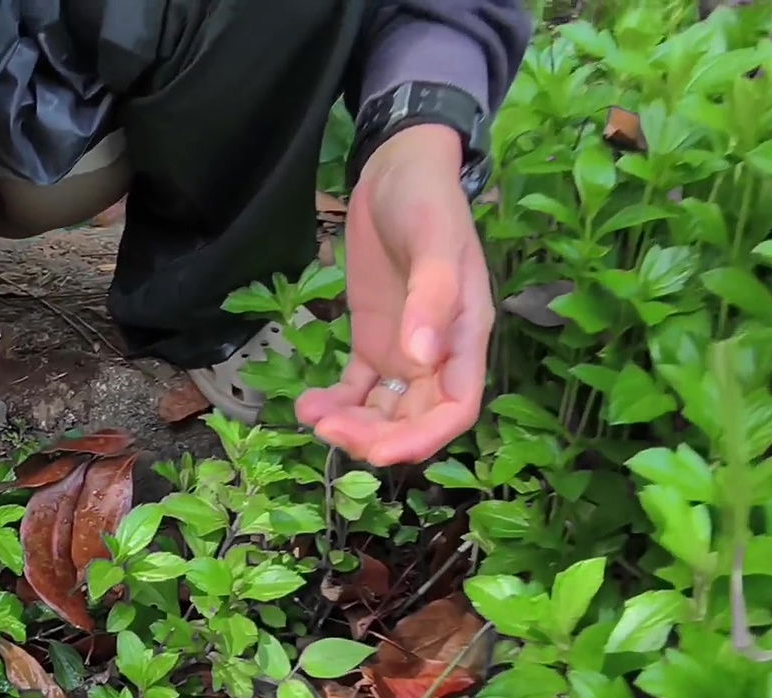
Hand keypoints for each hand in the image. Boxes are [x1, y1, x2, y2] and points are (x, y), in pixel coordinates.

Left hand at [296, 124, 492, 465]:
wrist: (397, 171)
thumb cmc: (427, 203)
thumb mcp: (435, 242)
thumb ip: (432, 299)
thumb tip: (422, 359)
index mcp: (464, 338)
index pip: (455, 409)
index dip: (423, 438)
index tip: (380, 450)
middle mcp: (437, 353)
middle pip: (414, 418)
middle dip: (376, 437)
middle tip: (329, 432)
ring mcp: (404, 349)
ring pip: (384, 410)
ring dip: (352, 424)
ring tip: (312, 416)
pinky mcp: (372, 339)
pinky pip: (357, 387)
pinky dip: (336, 402)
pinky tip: (307, 403)